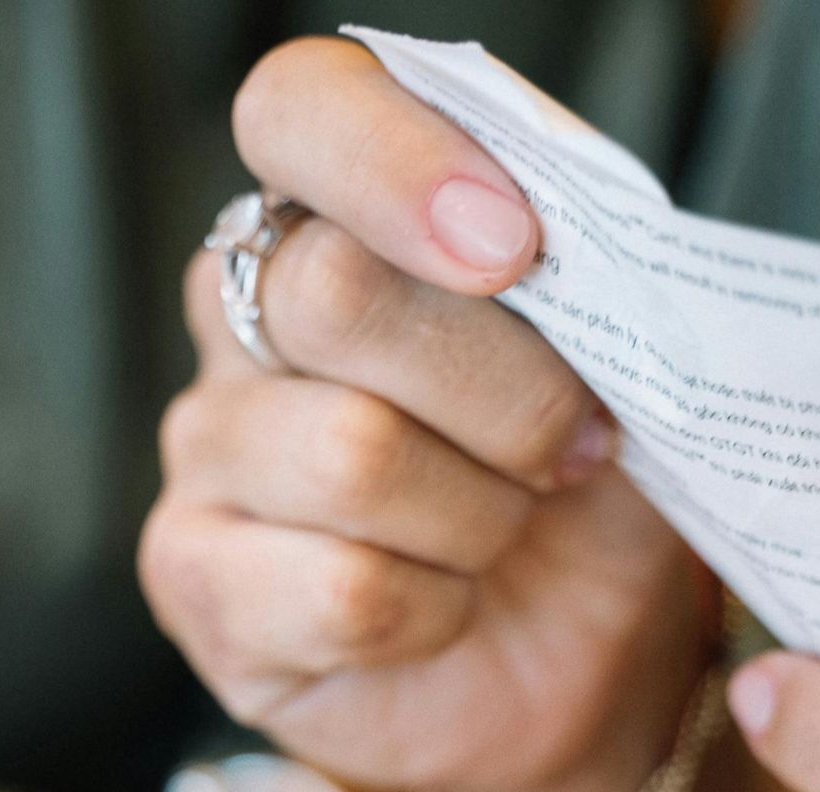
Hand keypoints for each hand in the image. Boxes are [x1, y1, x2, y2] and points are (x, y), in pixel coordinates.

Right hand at [141, 38, 709, 791]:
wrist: (582, 653)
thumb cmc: (590, 486)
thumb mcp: (623, 363)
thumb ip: (585, 268)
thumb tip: (552, 227)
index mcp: (343, 214)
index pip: (302, 109)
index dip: (401, 161)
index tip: (515, 245)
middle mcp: (245, 310)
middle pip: (336, 292)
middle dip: (508, 389)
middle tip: (576, 446)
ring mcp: (207, 445)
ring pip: (352, 454)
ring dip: (483, 513)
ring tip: (504, 531)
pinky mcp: (196, 577)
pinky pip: (345, 589)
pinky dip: (440, 608)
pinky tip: (446, 606)